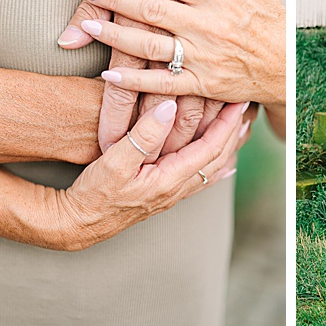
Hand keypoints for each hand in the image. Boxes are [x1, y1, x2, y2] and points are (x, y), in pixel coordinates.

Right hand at [51, 96, 249, 251]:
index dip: (227, 124)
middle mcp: (175, 189)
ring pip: (210, 167)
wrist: (78, 224)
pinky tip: (225, 163)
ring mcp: (170, 193)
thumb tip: (169, 107)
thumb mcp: (115, 161)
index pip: (210, 149)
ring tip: (240, 125)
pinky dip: (215, 162)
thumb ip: (143, 136)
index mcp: (169, 180)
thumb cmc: (94, 193)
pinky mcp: (162, 193)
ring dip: (227, 145)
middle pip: (217, 158)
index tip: (240, 102)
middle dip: (234, 131)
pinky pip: (199, 176)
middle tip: (247, 106)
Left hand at [83, 0, 285, 106]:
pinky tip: (109, 72)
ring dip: (116, 36)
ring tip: (89, 25)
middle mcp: (206, 25)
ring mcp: (201, 57)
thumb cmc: (268, 16)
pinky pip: (161, 83)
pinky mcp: (200, 84)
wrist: (287, 63)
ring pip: (150, 45)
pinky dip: (134, 80)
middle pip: (151, 8)